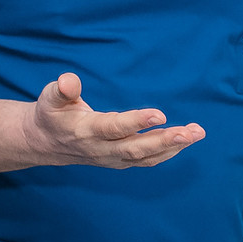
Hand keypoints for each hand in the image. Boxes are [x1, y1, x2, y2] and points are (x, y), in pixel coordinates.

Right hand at [22, 73, 205, 168]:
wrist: (45, 143)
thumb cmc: (52, 114)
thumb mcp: (49, 98)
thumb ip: (61, 89)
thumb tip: (68, 80)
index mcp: (85, 131)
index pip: (114, 128)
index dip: (136, 122)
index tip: (159, 114)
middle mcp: (101, 148)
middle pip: (136, 148)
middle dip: (165, 141)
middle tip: (190, 132)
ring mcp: (112, 158)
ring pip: (145, 157)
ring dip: (173, 147)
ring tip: (196, 133)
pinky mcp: (119, 161)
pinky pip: (146, 160)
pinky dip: (167, 152)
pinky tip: (185, 140)